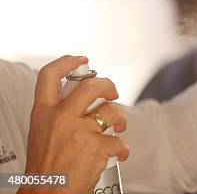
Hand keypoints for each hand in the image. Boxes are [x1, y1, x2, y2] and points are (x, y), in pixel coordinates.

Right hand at [21, 56, 128, 193]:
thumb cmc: (47, 168)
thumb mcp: (42, 132)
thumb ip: (59, 113)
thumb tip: (83, 100)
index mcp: (44, 113)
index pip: (49, 76)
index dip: (67, 62)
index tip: (81, 60)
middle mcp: (61, 118)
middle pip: (91, 86)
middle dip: (108, 85)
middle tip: (113, 92)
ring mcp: (80, 131)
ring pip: (112, 112)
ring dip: (120, 119)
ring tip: (119, 127)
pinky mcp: (97, 147)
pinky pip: (118, 141)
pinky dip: (122, 149)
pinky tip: (119, 153)